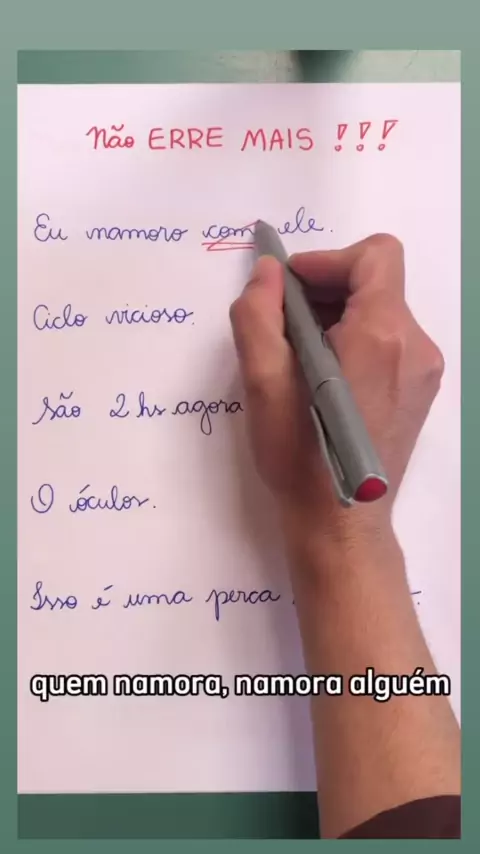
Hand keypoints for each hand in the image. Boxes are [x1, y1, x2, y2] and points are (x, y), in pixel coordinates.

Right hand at [229, 235, 443, 532]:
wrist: (340, 522)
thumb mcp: (262, 382)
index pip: (375, 255)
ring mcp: (424, 371)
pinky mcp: (420, 392)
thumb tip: (268, 272)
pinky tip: (324, 379)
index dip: (328, 260)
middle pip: (378, 283)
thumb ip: (259, 314)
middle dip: (327, 289)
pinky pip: (390, 343)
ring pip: (383, 312)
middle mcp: (415, 346)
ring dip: (339, 317)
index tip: (291, 288)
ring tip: (299, 356)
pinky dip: (356, 341)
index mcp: (381, 335)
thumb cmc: (299, 456)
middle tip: (284, 323)